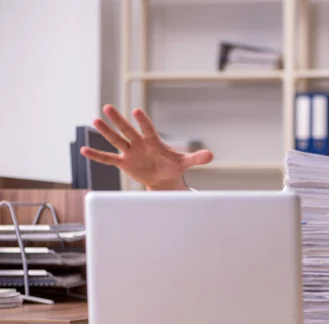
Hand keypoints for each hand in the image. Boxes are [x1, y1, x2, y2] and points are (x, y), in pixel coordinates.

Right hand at [81, 105, 212, 189]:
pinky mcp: (124, 163)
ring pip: (116, 140)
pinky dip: (97, 156)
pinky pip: (108, 159)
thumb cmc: (173, 166)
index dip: (143, 121)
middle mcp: (139, 144)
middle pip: (127, 130)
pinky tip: (84, 150)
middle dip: (118, 120)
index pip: (148, 129)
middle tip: (107, 107)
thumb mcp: (185, 162)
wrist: (164, 178)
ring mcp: (130, 152)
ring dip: (106, 132)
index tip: (136, 111)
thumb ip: (196, 157)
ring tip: (95, 120)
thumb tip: (211, 155)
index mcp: (154, 141)